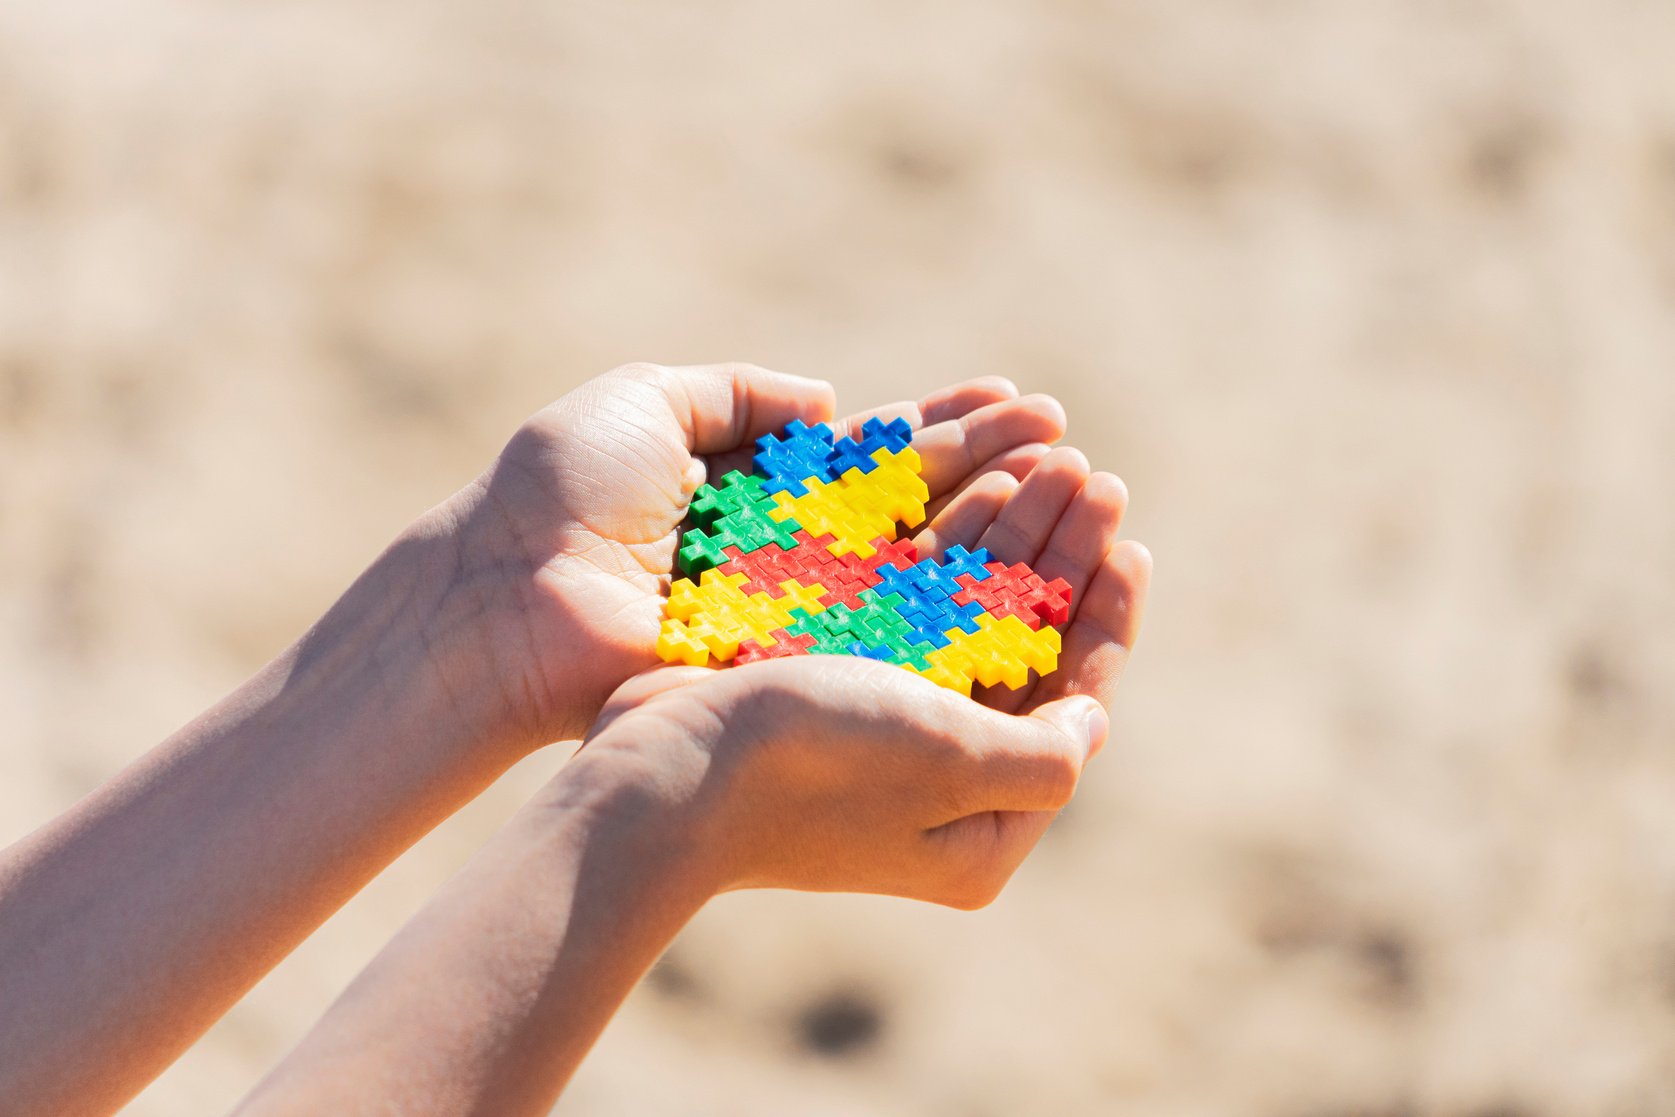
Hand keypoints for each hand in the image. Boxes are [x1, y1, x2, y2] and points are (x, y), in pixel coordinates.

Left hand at [438, 363, 1068, 745]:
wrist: (507, 600)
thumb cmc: (560, 494)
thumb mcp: (645, 401)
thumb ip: (740, 391)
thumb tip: (829, 402)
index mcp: (754, 490)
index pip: (871, 454)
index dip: (943, 428)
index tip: (1015, 401)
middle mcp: (788, 554)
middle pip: (910, 508)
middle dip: (990, 472)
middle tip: (1068, 443)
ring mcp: (796, 614)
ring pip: (916, 566)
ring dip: (993, 525)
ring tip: (1069, 483)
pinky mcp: (794, 664)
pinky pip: (887, 628)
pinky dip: (957, 596)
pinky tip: (1022, 558)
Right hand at [570, 454, 1149, 906]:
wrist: (665, 766)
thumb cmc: (815, 764)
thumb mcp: (955, 762)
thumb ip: (1044, 755)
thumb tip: (1092, 721)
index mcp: (978, 833)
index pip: (1072, 708)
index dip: (1104, 620)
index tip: (1127, 546)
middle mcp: (936, 790)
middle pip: (1026, 654)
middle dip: (1061, 561)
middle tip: (1094, 478)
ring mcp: (881, 739)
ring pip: (971, 620)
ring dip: (1013, 541)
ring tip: (1051, 462)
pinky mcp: (833, 691)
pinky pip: (911, 611)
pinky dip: (946, 552)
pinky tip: (978, 487)